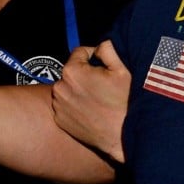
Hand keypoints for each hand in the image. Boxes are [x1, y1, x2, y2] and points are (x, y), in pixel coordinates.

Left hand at [52, 40, 129, 162]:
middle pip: (72, 72)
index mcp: (72, 71)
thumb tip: (99, 45)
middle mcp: (59, 87)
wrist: (124, 137)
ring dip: (79, 89)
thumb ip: (107, 49)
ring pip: (68, 88)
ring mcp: (58, 105)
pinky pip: (66, 105)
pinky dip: (75, 104)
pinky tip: (91, 110)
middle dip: (85, 74)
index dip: (94, 57)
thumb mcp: (122, 69)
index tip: (104, 66)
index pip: (79, 53)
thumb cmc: (125, 103)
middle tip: (104, 85)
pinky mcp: (60, 119)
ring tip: (98, 99)